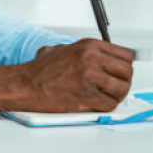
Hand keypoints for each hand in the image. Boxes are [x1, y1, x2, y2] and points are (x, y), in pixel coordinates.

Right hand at [0, 39, 133, 114]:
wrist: (25, 84)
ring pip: (122, 88)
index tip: (121, 72)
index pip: (125, 54)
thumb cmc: (41, 70)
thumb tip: (103, 58)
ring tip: (108, 98)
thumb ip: (85, 51)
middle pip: (127, 71)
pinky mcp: (85, 95)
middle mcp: (91, 57)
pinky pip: (109, 104)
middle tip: (117, 88)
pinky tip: (98, 104)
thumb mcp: (65, 49)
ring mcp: (89, 76)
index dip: (124, 66)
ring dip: (117, 96)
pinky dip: (106, 107)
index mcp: (89, 45)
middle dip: (124, 81)